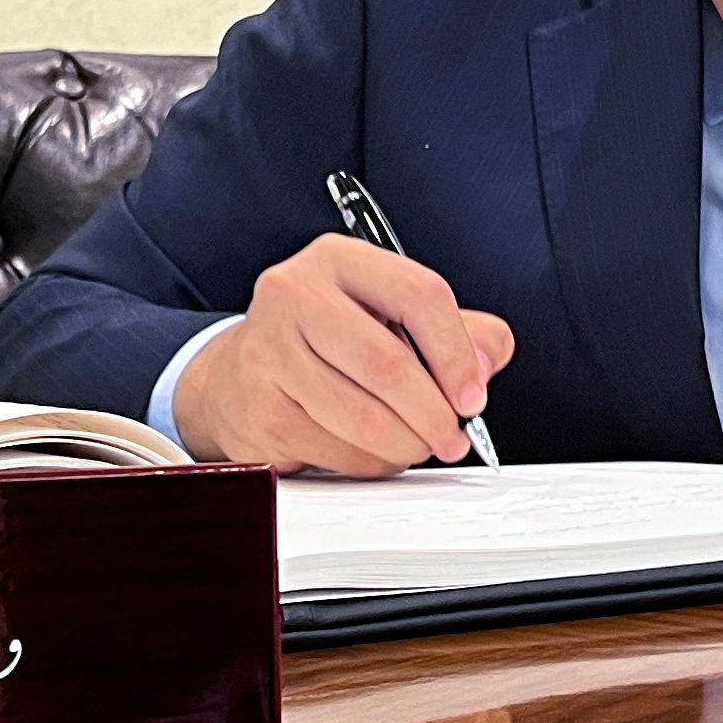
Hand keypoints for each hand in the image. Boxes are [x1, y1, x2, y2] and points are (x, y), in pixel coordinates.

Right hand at [173, 234, 513, 475]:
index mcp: (338, 260)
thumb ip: (459, 331)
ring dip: (406, 445)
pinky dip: (370, 462)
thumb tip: (484, 363)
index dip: (457, 354)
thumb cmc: (326, 344)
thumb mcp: (394, 317)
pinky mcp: (260, 409)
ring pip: (364, 418)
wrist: (238, 378)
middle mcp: (295, 294)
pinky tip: (371, 450)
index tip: (473, 395)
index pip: (419, 295)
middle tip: (454, 437)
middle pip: (389, 365)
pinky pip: (338, 452)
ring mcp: (269, 351)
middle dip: (435, 414)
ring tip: (415, 444)